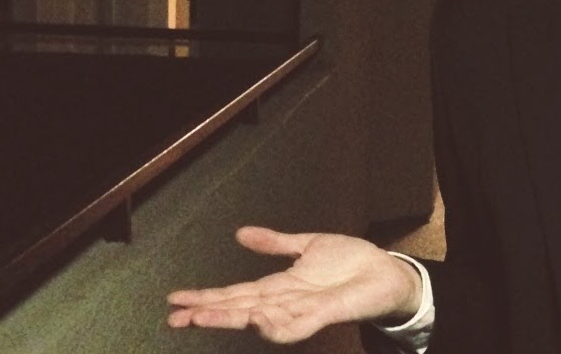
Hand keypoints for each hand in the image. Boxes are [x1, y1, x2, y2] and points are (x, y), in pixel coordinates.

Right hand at [167, 226, 422, 342]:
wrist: (386, 272)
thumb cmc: (351, 263)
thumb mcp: (308, 245)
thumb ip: (276, 243)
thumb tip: (241, 233)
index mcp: (278, 286)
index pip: (235, 293)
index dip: (206, 297)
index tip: (175, 299)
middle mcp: (284, 302)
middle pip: (238, 309)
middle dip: (207, 313)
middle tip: (175, 317)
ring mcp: (301, 310)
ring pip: (258, 319)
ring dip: (231, 319)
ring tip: (202, 316)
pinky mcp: (322, 314)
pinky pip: (295, 326)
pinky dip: (275, 326)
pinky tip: (256, 320)